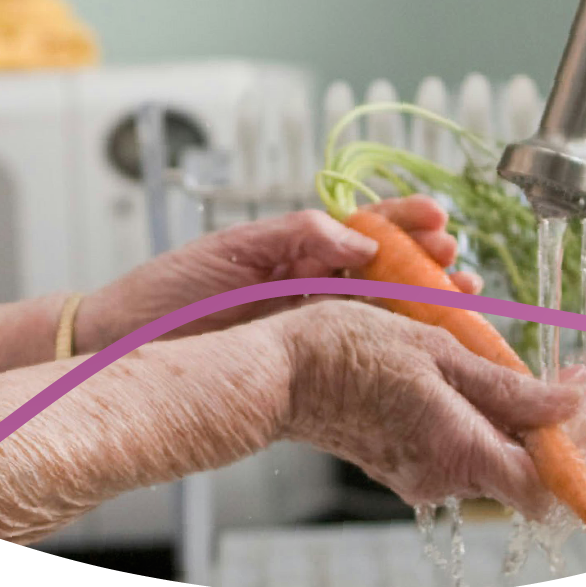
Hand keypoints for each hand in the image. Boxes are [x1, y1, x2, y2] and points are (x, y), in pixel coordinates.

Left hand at [76, 204, 480, 353]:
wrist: (124, 348)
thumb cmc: (167, 293)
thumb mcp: (231, 251)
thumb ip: (295, 236)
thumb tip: (358, 238)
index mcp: (295, 249)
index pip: (363, 228)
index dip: (405, 222)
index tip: (438, 220)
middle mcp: (311, 287)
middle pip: (386, 272)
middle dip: (429, 266)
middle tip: (460, 267)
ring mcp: (310, 327)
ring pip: (383, 316)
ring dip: (425, 309)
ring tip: (461, 303)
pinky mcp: (303, 366)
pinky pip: (359, 357)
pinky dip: (396, 354)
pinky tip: (424, 354)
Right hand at [278, 300, 585, 521]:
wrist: (277, 372)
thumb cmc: (345, 351)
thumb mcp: (435, 351)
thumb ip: (507, 388)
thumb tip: (570, 407)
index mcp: (458, 450)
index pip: (546, 487)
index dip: (581, 457)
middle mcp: (443, 476)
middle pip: (525, 473)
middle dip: (561, 431)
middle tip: (576, 384)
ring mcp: (420, 474)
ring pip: (495, 459)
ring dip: (524, 423)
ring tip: (533, 376)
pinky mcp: (403, 463)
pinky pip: (462, 451)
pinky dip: (486, 423)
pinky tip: (484, 385)